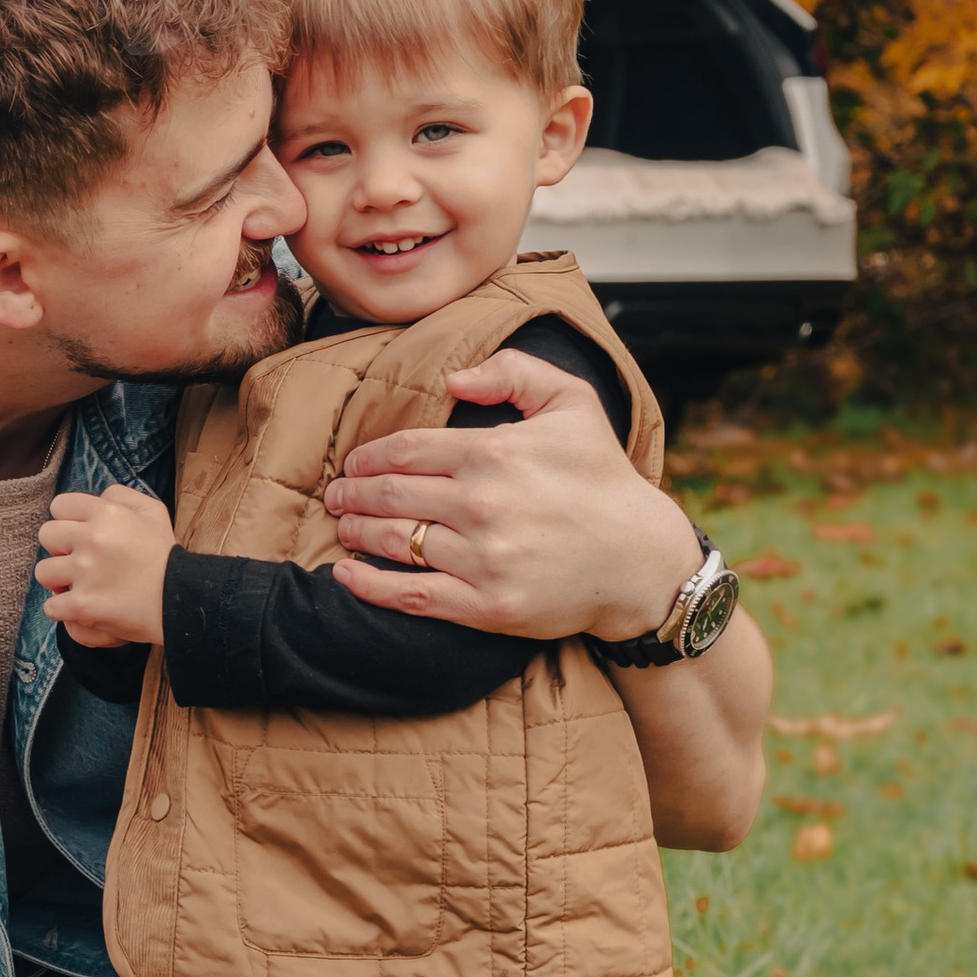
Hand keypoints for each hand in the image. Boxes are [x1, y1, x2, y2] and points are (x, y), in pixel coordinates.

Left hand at [34, 484, 173, 647]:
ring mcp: (85, 573)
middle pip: (46, 535)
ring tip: (79, 585)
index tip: (81, 535)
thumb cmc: (166, 556)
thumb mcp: (153, 511)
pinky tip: (81, 608)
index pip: (59, 505)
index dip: (68, 521)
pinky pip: (51, 606)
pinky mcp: (82, 605)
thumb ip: (121, 495)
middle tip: (78, 560)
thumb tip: (97, 497)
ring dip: (58, 580)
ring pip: (43, 571)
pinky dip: (63, 610)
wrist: (181, 600)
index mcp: (107, 513)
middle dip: (60, 548)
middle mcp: (93, 538)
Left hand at [323, 348, 704, 643]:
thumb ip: (513, 372)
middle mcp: (481, 504)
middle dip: (351, 494)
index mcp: (494, 453)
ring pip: (393, 542)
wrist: (640, 560)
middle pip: (389, 495)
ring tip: (343, 527)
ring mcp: (482, 558)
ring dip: (355, 532)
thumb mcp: (573, 402)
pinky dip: (368, 585)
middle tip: (336, 496)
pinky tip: (346, 575)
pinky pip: (409, 594)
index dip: (368, 458)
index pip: (404, 451)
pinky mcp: (486, 604)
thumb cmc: (602, 478)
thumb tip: (452, 380)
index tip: (353, 464)